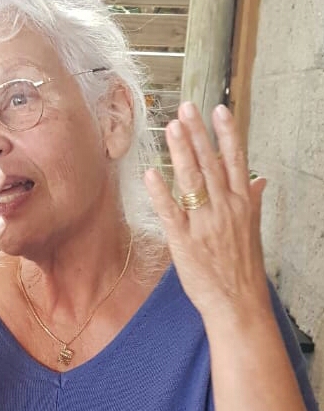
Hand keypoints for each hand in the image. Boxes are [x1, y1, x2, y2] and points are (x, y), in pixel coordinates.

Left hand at [144, 102, 270, 321]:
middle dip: (198, 134)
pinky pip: (171, 213)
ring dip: (182, 153)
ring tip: (171, 127)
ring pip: (193, 182)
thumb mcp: (252, 230)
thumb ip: (252, 200)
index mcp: (242, 204)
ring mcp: (204, 225)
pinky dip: (161, 193)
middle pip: (211, 164)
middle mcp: (225, 209)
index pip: (235, 161)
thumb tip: (259, 179)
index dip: (227, 134)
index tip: (218, 109)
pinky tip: (151, 173)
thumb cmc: (243, 268)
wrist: (239, 304)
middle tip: (186, 107)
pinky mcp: (184, 242)